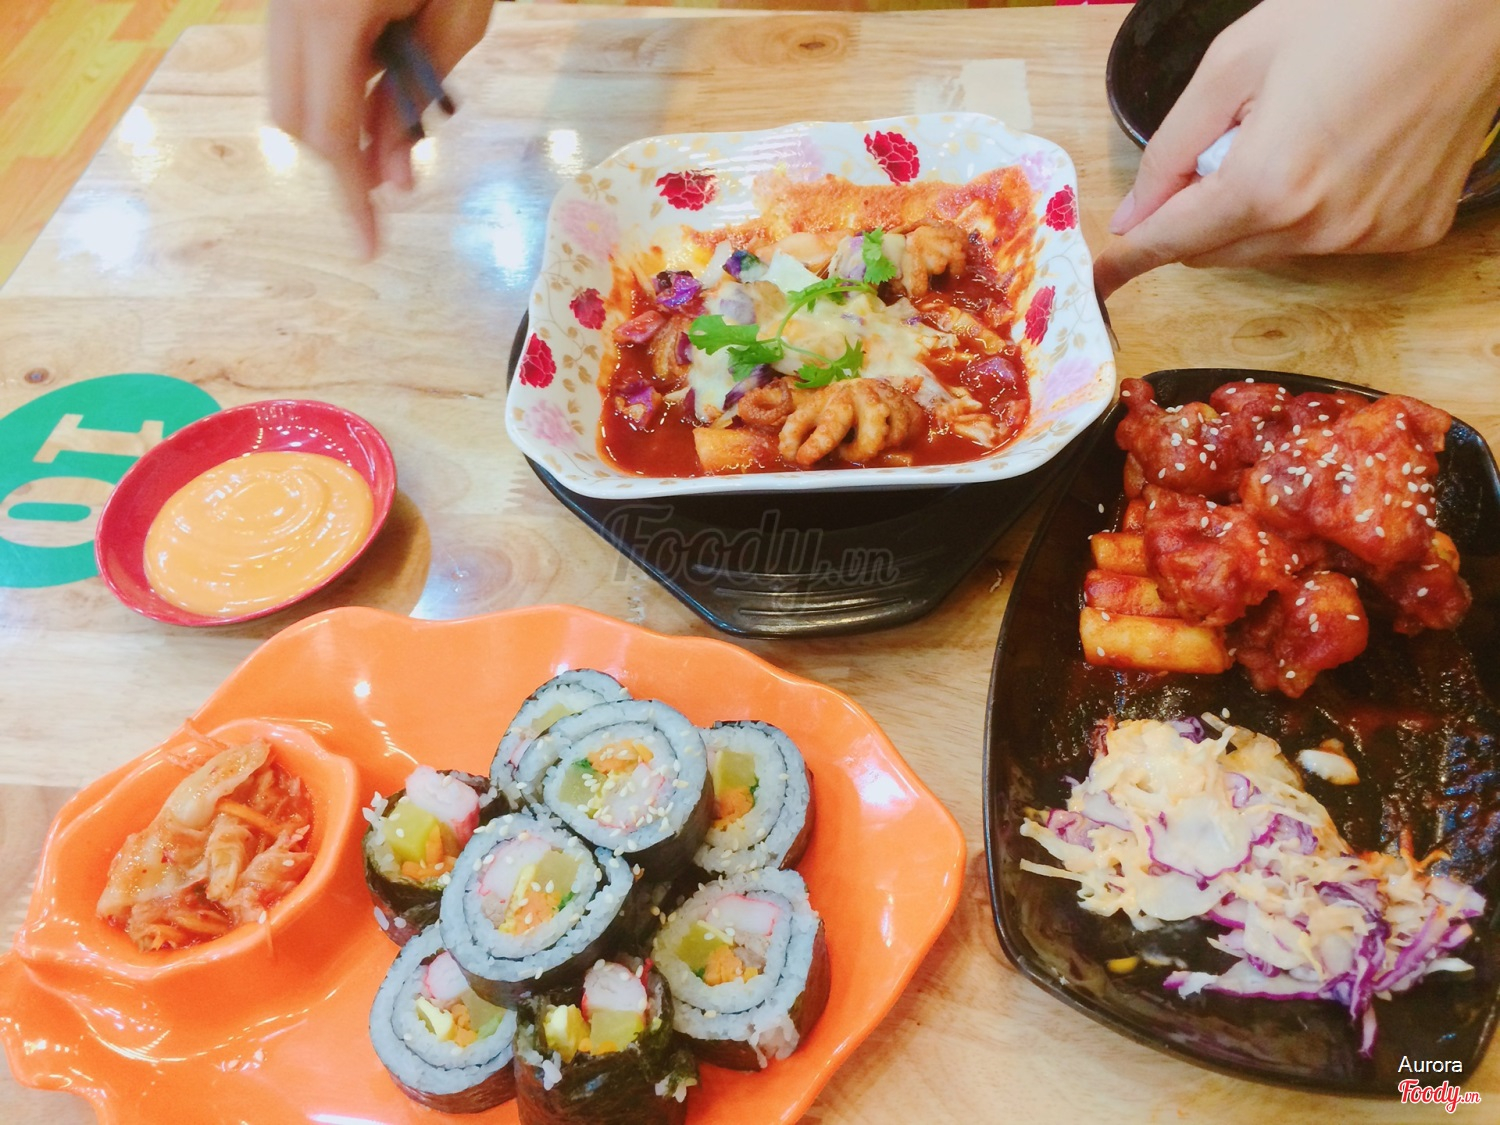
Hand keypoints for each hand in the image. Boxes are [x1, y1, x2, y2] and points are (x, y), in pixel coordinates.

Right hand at [268, 0, 492, 256]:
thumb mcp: (457, 18)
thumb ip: (416, 97)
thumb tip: (390, 181)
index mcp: (329, 15)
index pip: (329, 132)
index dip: (351, 195)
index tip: (368, 247)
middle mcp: (287, 5)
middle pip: (293, 119)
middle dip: (339, 157)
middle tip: (394, 171)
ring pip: (287, 90)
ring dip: (335, 118)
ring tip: (395, 113)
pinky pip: (294, 57)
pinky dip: (329, 82)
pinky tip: (379, 71)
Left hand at [1093, 0, 1499, 297]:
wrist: (1472, 0)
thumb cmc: (1353, 9)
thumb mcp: (1235, 62)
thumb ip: (1172, 149)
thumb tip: (1133, 215)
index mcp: (1268, 186)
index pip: (1172, 244)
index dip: (1129, 259)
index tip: (1100, 278)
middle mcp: (1320, 228)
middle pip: (1219, 253)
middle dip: (1197, 217)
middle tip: (1221, 147)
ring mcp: (1372, 235)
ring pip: (1273, 249)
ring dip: (1258, 210)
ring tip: (1295, 132)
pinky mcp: (1413, 230)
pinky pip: (1334, 237)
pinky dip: (1317, 207)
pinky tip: (1343, 149)